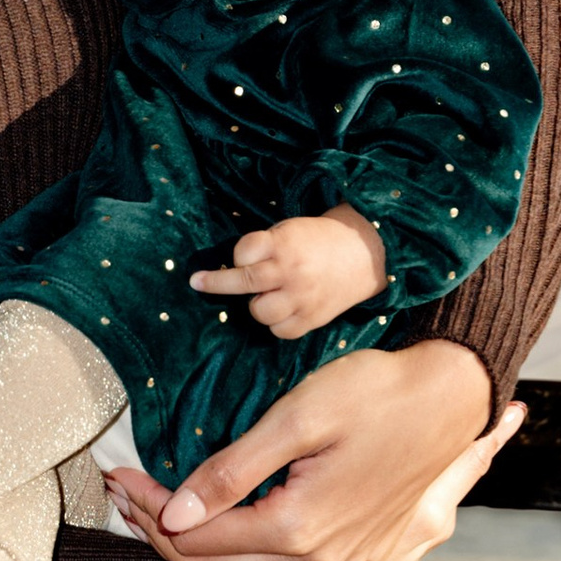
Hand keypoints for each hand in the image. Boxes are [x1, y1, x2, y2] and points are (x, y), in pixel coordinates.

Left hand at [123, 394, 523, 560]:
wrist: (452, 400)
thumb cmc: (376, 393)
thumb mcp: (298, 417)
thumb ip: (234, 469)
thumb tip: (175, 511)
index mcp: (299, 528)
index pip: (198, 537)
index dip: (151, 508)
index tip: (121, 474)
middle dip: (162, 538)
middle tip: (127, 495)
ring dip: (195, 549)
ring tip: (159, 506)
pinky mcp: (356, 558)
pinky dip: (235, 551)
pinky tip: (219, 516)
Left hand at [189, 207, 386, 338]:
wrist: (363, 254)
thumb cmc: (317, 240)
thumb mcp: (289, 230)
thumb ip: (263, 247)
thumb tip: (229, 268)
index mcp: (284, 243)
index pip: (243, 252)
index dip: (237, 255)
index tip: (237, 257)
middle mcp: (291, 271)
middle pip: (244, 281)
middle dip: (216, 283)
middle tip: (197, 282)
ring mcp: (302, 298)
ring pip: (259, 311)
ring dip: (257, 304)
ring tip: (268, 294)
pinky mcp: (312, 319)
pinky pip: (280, 330)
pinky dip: (276, 322)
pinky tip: (283, 308)